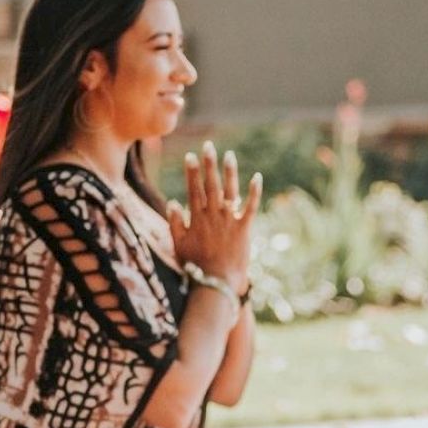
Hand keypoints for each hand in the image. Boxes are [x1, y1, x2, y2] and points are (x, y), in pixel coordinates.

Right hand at [167, 141, 261, 291]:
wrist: (216, 281)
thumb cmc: (195, 266)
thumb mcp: (178, 244)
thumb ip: (175, 223)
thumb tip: (172, 202)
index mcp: (196, 217)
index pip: (193, 189)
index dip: (191, 172)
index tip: (190, 156)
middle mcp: (213, 215)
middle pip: (210, 184)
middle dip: (208, 164)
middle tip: (208, 146)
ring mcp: (229, 220)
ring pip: (229, 190)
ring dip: (229, 172)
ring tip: (228, 155)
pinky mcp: (244, 228)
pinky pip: (250, 206)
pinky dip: (253, 192)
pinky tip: (256, 177)